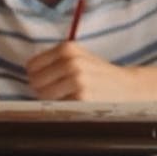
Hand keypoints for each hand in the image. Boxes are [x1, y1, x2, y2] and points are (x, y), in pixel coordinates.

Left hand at [26, 41, 143, 100]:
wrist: (128, 87)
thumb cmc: (99, 74)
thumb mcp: (79, 57)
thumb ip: (54, 60)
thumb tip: (28, 74)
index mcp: (68, 48)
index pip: (32, 65)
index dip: (38, 75)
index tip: (51, 79)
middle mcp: (71, 62)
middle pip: (35, 81)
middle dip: (44, 88)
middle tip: (63, 89)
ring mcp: (77, 80)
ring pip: (43, 95)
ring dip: (53, 99)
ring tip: (71, 96)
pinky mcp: (82, 98)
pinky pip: (57, 105)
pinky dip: (64, 107)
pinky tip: (78, 102)